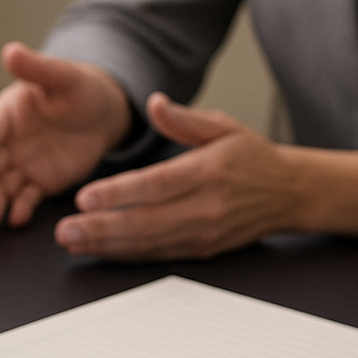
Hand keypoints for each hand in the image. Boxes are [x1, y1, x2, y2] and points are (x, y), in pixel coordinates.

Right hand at [0, 42, 131, 228]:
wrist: (104, 112)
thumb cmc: (81, 88)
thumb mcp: (62, 76)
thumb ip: (35, 67)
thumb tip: (10, 50)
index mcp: (5, 116)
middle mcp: (7, 143)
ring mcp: (22, 165)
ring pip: (1, 187)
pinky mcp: (39, 183)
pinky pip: (26, 198)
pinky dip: (20, 209)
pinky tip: (17, 218)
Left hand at [56, 93, 357, 259]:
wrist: (291, 194)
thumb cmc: (253, 158)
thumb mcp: (224, 126)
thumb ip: (184, 119)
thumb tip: (154, 103)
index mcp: (209, 170)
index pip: (156, 185)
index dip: (118, 194)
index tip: (85, 197)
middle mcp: (206, 206)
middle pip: (145, 221)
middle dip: (100, 228)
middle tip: (65, 230)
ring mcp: (204, 232)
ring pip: (148, 244)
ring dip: (107, 246)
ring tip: (73, 243)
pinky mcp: (201, 250)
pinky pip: (158, 255)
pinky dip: (125, 255)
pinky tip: (99, 250)